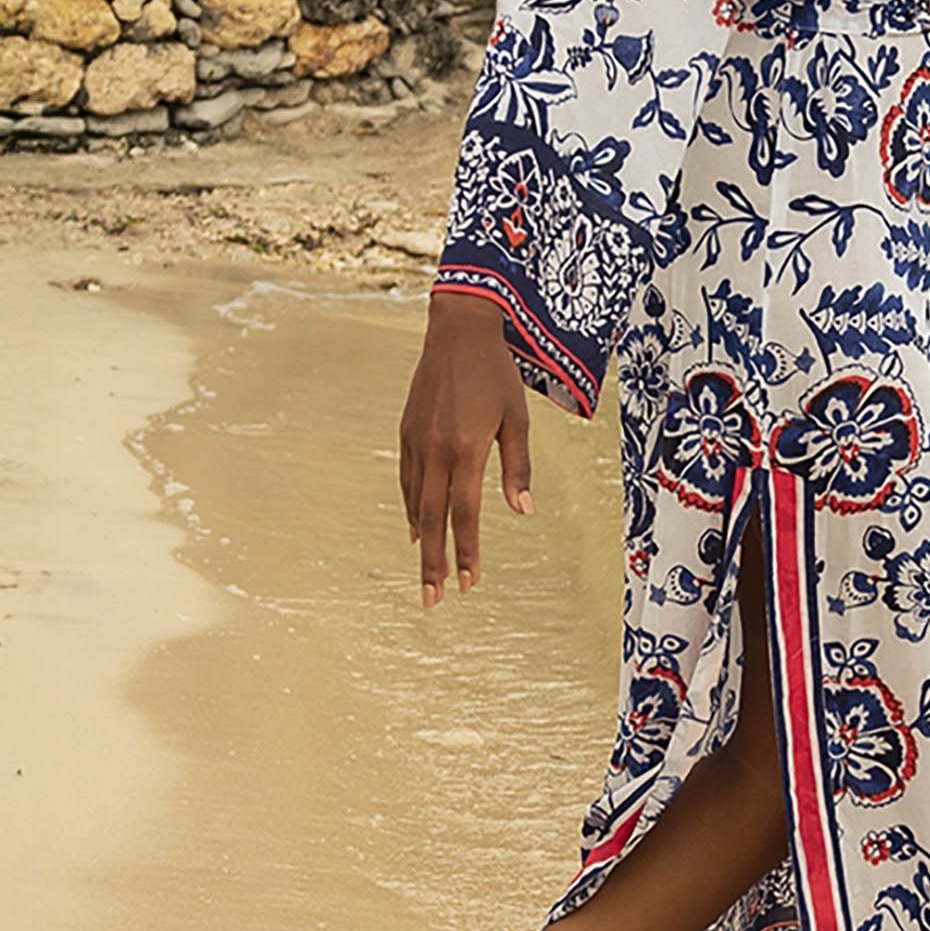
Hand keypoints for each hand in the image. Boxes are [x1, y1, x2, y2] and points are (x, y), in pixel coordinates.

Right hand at [399, 292, 532, 607]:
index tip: (471, 582)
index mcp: (467, 448)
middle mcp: (436, 450)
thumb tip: (523, 513)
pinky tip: (414, 529)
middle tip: (434, 599)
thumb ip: (518, 467)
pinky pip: (406, 481)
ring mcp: (416, 441)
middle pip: (431, 519)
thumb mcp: (518, 418)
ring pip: (414, 503)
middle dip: (434, 563)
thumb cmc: (496, 374)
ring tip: (427, 574)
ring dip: (420, 542)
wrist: (457, 331)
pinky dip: (410, 509)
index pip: (466, 512)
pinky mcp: (406, 432)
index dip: (468, 550)